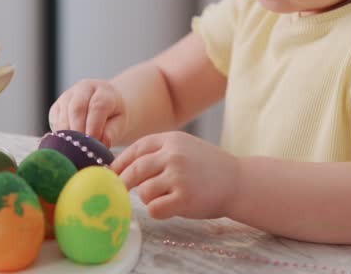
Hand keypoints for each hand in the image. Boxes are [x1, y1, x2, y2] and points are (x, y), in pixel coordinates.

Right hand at [48, 79, 126, 146]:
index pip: (97, 106)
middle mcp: (83, 89)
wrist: (103, 105)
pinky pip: (55, 122)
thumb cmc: (113, 115)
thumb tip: (102, 144)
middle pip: (76, 109)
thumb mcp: (120, 123)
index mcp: (103, 91)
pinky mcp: (56, 107)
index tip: (95, 144)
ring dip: (69, 136)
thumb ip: (112, 132)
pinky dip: (61, 136)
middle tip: (83, 150)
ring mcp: (67, 96)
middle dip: (79, 132)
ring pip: (63, 117)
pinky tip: (69, 145)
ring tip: (76, 151)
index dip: (95, 126)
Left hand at [111, 131, 238, 218]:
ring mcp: (178, 176)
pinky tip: (168, 207)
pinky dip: (157, 211)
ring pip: (143, 191)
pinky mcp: (184, 198)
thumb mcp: (184, 146)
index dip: (120, 163)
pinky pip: (154, 208)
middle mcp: (173, 155)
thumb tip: (121, 165)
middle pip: (134, 171)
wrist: (239, 181)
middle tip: (120, 192)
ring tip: (162, 197)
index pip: (135, 149)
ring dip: (147, 198)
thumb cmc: (208, 166)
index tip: (111, 174)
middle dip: (123, 183)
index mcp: (171, 139)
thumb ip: (158, 151)